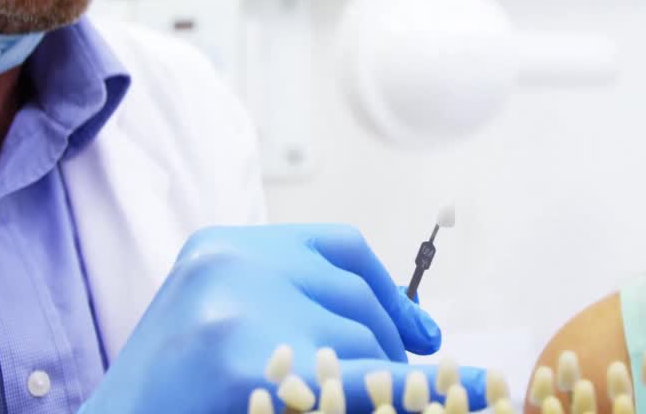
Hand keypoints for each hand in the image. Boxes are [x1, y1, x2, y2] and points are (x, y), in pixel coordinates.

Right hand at [79, 224, 485, 413]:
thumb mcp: (223, 325)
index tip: (422, 335)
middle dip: (386, 343)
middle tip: (404, 386)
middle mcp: (233, 264)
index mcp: (222, 246)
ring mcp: (239, 311)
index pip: (338, 248)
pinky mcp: (245, 365)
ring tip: (375, 402)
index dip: (390, 292)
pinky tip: (475, 389)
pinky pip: (358, 381)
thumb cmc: (170, 397)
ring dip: (379, 378)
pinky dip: (412, 389)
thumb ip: (294, 305)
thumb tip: (412, 330)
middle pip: (353, 295)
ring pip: (359, 341)